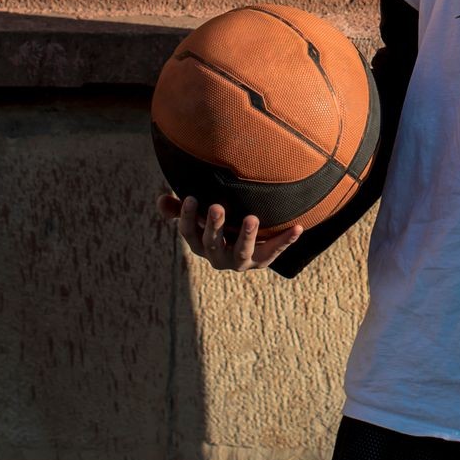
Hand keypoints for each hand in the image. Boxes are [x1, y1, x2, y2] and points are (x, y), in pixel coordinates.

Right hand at [155, 192, 302, 270]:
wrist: (243, 248)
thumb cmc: (217, 226)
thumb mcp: (198, 217)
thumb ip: (179, 209)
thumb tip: (161, 199)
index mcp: (200, 244)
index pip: (189, 232)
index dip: (188, 217)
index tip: (192, 197)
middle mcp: (217, 257)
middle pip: (212, 243)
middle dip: (215, 225)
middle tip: (217, 206)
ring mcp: (240, 261)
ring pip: (241, 253)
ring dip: (246, 235)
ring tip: (251, 218)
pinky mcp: (261, 261)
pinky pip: (273, 252)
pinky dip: (286, 240)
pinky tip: (298, 228)